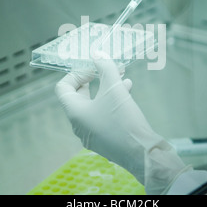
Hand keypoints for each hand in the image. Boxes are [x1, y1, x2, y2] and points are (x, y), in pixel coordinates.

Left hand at [55, 59, 186, 193]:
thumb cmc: (123, 121)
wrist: (143, 154)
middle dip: (93, 79)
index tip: (92, 67)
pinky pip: (103, 115)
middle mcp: (79, 125)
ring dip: (106, 88)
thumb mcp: (114, 89)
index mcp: (75, 113)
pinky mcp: (106, 139)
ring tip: (122, 77)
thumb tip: (97, 52)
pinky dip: (112, 102)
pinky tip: (128, 91)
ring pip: (94, 105)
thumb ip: (105, 67)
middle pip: (78, 96)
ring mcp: (92, 134)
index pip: (63, 88)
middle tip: (105, 69)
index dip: (75, 73)